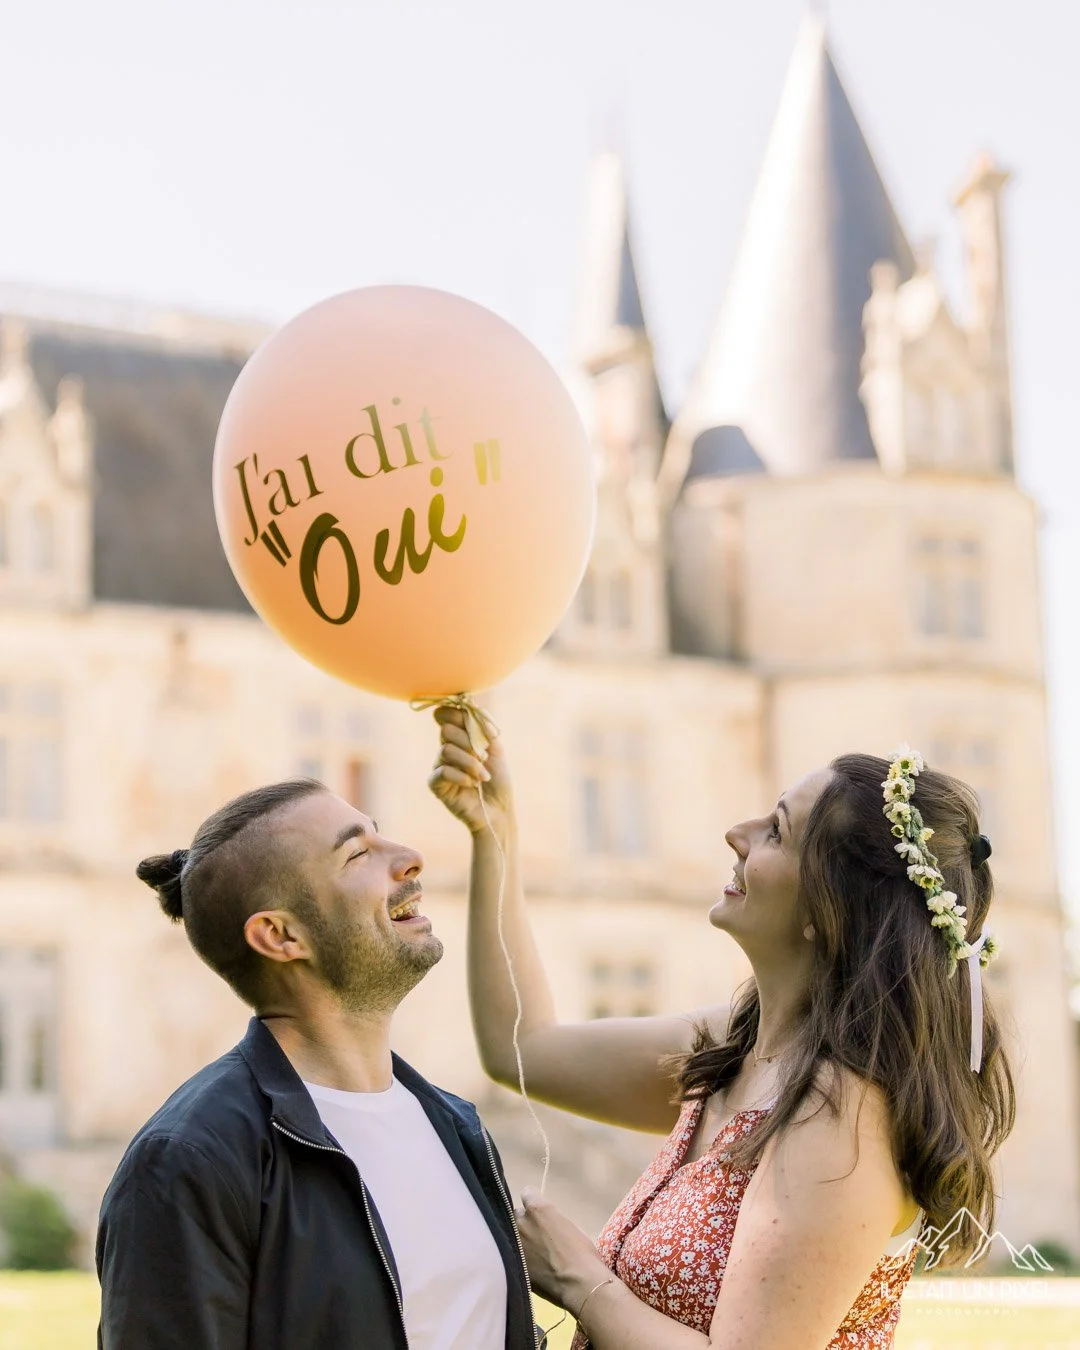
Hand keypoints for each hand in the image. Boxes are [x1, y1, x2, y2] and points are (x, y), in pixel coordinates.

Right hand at [427, 706, 513, 835]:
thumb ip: (483, 728)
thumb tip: (472, 707)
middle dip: (469, 742)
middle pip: (446, 730)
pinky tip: (472, 784)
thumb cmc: (498, 779)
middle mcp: (446, 748)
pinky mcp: (436, 784)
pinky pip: (442, 771)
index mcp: (459, 737)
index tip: (471, 722)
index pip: (445, 715)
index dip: (455, 713)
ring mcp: (439, 765)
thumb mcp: (496, 749)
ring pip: (446, 750)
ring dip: (470, 762)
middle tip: (483, 758)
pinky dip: (461, 776)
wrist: (499, 808)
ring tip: (483, 776)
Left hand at [516, 1186, 609, 1309]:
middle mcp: (521, 1223)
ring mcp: (514, 1245)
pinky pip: (511, 1256)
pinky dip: (518, 1258)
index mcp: (537, 1209)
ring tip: (529, 1252)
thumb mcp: (568, 1226)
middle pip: (516, 1215)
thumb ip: (550, 1220)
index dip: (533, 1202)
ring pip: (511, 1235)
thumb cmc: (581, 1253)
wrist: (579, 1285)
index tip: (537, 1212)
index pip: (527, 1193)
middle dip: (524, 1222)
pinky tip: (529, 1267)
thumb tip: (545, 1225)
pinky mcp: (512, 1265)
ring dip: (519, 1240)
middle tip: (534, 1234)